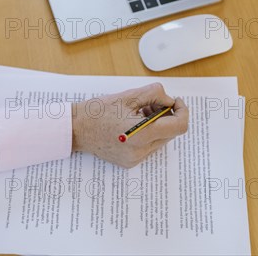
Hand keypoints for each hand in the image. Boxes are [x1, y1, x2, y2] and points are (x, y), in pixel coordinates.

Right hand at [71, 83, 188, 168]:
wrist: (75, 129)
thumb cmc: (98, 111)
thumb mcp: (129, 96)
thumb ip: (155, 95)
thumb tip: (170, 102)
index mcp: (141, 135)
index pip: (178, 126)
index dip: (182, 111)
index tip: (175, 101)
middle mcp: (140, 152)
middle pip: (170, 133)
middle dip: (166, 116)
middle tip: (150, 104)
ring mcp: (135, 159)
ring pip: (160, 140)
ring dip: (157, 125)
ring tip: (138, 113)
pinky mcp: (129, 162)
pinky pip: (148, 147)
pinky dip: (147, 134)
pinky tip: (132, 125)